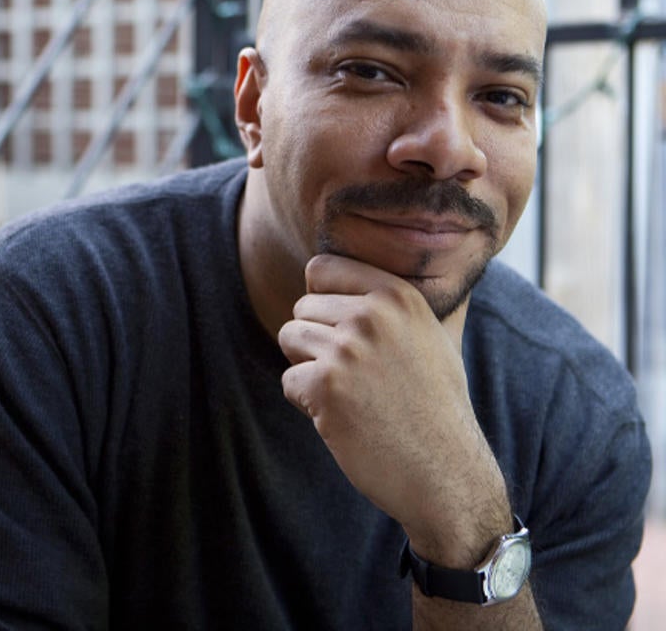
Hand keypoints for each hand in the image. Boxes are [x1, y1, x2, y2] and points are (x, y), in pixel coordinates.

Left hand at [278, 253, 510, 564]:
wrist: (445, 471)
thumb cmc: (436, 404)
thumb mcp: (435, 336)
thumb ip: (400, 301)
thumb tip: (385, 263)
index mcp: (397, 295)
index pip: (321, 268)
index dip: (320, 299)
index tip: (338, 328)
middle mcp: (372, 314)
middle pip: (302, 307)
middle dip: (315, 340)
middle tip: (352, 375)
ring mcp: (347, 348)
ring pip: (289, 338)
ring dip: (308, 369)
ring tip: (347, 392)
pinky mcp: (326, 385)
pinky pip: (289, 380)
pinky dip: (307, 402)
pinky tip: (343, 417)